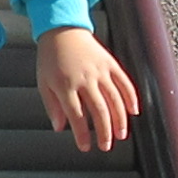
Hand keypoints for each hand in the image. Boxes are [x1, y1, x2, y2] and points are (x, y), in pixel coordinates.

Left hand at [36, 26, 137, 152]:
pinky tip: (134, 111)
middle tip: (106, 146)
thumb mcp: (44, 83)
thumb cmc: (50, 59)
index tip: (85, 147)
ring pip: (114, 99)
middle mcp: (85, 79)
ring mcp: (99, 71)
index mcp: (65, 85)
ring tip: (121, 135)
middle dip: (104, 131)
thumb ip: (52, 106)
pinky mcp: (110, 63)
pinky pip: (124, 82)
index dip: (82, 134)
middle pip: (99, 110)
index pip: (76, 115)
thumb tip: (60, 128)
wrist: (62, 30)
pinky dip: (131, 97)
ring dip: (120, 119)